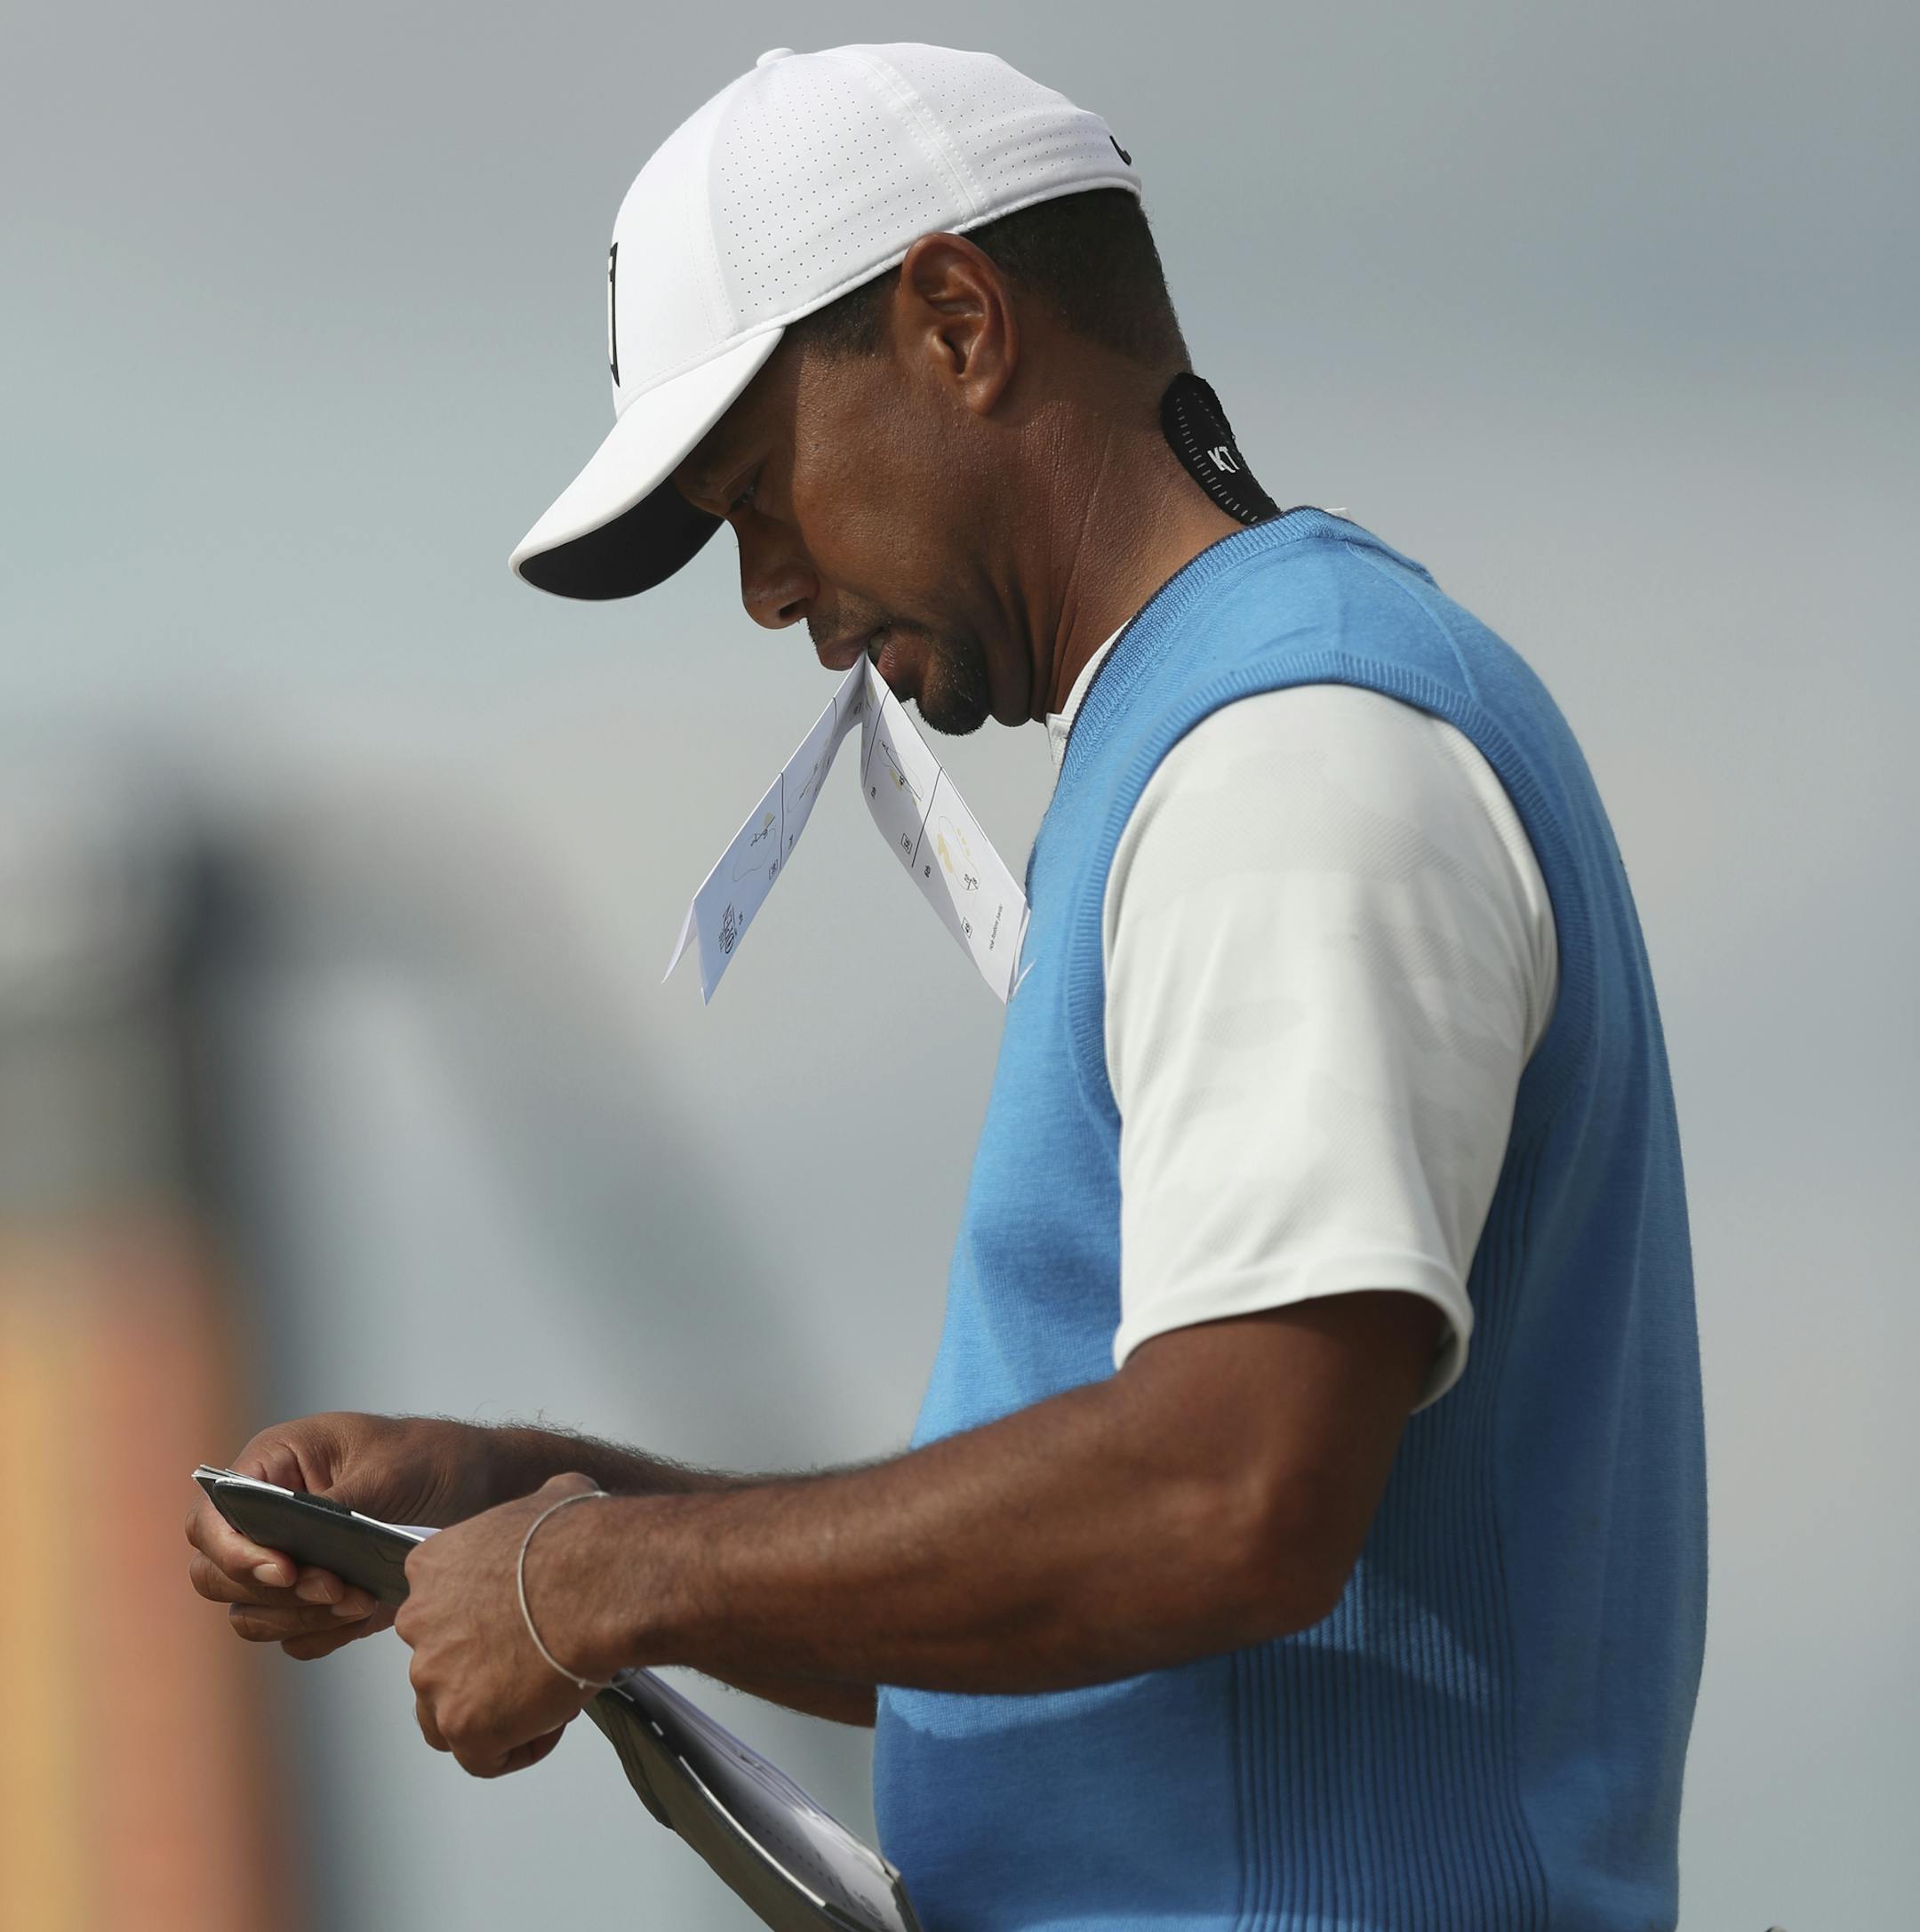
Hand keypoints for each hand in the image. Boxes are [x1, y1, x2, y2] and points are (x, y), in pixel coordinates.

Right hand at [186, 1411, 504, 1660]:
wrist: (484, 1487)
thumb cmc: (432, 1457)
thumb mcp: (388, 1470)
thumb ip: (333, 1505)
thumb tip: (290, 1542)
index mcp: (272, 1466)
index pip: (211, 1518)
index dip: (231, 1550)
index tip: (284, 1569)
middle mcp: (267, 1517)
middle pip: (215, 1576)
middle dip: (273, 1591)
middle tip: (334, 1587)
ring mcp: (288, 1561)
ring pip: (251, 1614)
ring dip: (301, 1617)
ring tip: (363, 1598)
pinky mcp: (316, 1599)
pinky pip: (293, 1638)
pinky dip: (324, 1634)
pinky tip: (370, 1611)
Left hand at [395, 1472, 610, 1778]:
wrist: (600, 1582)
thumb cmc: (582, 1542)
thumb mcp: (553, 1497)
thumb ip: (534, 1513)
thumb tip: (561, 1502)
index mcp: (431, 1566)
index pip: (437, 1609)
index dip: (480, 1622)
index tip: (516, 1624)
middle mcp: (419, 1622)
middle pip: (438, 1664)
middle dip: (483, 1670)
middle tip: (535, 1661)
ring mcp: (435, 1677)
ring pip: (449, 1717)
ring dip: (493, 1714)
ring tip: (544, 1698)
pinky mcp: (464, 1725)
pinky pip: (484, 1758)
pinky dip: (518, 1748)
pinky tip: (553, 1720)